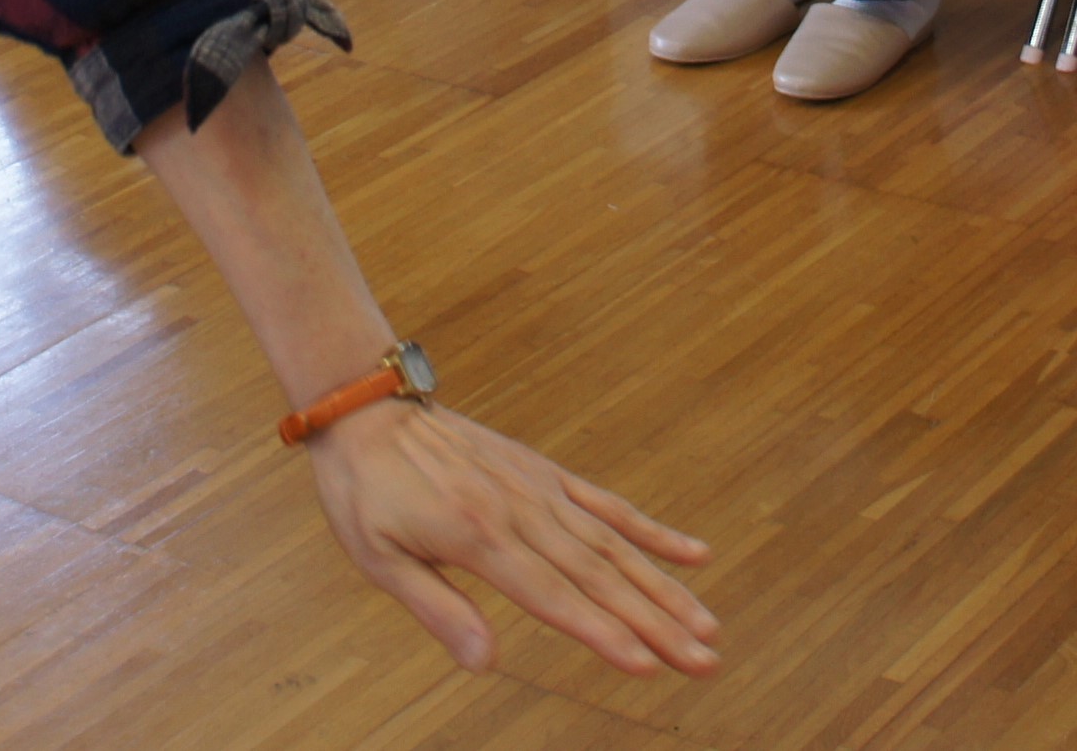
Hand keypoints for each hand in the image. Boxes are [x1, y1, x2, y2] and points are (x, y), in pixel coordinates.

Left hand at [304, 400, 717, 677]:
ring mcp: (540, 489)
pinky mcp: (546, 473)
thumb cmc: (366, 493)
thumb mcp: (379, 559)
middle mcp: (521, 511)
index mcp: (479, 536)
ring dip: (666, 588)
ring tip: (709, 626)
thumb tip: (484, 665)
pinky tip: (696, 554)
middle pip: (600, 577)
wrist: (370, 411)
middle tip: (705, 661)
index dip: (604, 634)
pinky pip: (608, 505)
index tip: (649, 666)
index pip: (554, 597)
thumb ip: (438, 610)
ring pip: (616, 545)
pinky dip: (653, 531)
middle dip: (657, 623)